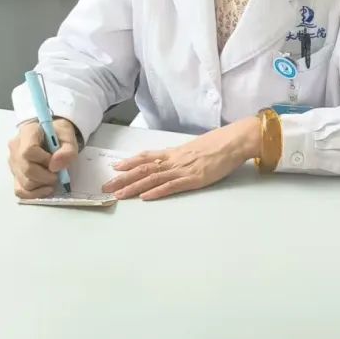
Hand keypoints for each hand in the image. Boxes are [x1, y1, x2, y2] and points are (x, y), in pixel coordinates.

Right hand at [8, 118, 79, 198]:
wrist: (53, 137)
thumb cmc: (59, 135)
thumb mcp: (68, 138)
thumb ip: (67, 151)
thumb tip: (55, 166)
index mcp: (27, 133)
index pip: (29, 151)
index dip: (45, 160)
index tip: (55, 161)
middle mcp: (16, 147)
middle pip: (27, 169)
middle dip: (46, 176)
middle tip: (58, 173)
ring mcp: (14, 162)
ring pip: (24, 182)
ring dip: (42, 185)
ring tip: (53, 177)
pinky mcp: (16, 174)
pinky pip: (20, 190)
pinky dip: (34, 194)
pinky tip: (46, 189)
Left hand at [104, 117, 261, 200]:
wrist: (233, 141)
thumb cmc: (218, 145)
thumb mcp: (195, 148)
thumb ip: (182, 155)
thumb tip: (173, 160)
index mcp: (175, 153)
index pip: (147, 157)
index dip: (130, 162)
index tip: (115, 168)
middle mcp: (174, 160)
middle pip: (143, 169)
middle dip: (123, 178)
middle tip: (106, 187)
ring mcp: (183, 169)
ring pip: (153, 179)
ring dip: (134, 187)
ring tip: (119, 195)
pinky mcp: (193, 179)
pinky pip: (172, 186)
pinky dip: (158, 192)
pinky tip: (146, 197)